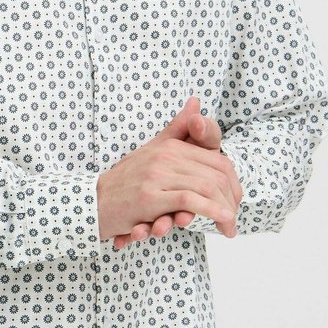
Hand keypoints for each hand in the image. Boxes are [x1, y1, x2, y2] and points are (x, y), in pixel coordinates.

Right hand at [111, 96, 240, 247]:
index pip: (216, 160)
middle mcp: (165, 156)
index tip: (234, 202)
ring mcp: (156, 175)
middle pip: (216, 174)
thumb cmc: (126, 180)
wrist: (93, 201)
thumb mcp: (153, 150)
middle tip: (233, 219)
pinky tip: (221, 219)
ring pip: (206, 187)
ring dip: (223, 210)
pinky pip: (188, 201)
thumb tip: (195, 101)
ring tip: (229, 225)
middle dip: (231, 199)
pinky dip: (209, 211)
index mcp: (170, 146)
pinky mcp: (148, 197)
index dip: (232, 183)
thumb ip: (177, 129)